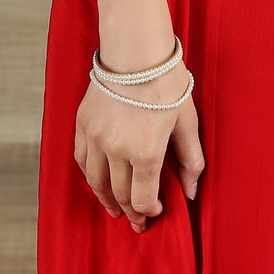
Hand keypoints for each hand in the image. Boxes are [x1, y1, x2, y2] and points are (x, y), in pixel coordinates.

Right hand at [74, 71, 204, 231]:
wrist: (136, 51)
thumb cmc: (168, 84)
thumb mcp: (187, 123)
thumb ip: (190, 161)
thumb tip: (192, 192)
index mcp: (146, 153)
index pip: (142, 199)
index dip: (149, 211)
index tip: (156, 212)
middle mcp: (116, 150)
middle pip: (119, 194)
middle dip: (130, 211)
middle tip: (137, 222)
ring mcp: (95, 138)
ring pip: (96, 182)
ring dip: (106, 200)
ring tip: (115, 210)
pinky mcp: (82, 125)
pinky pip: (81, 160)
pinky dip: (90, 176)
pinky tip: (98, 182)